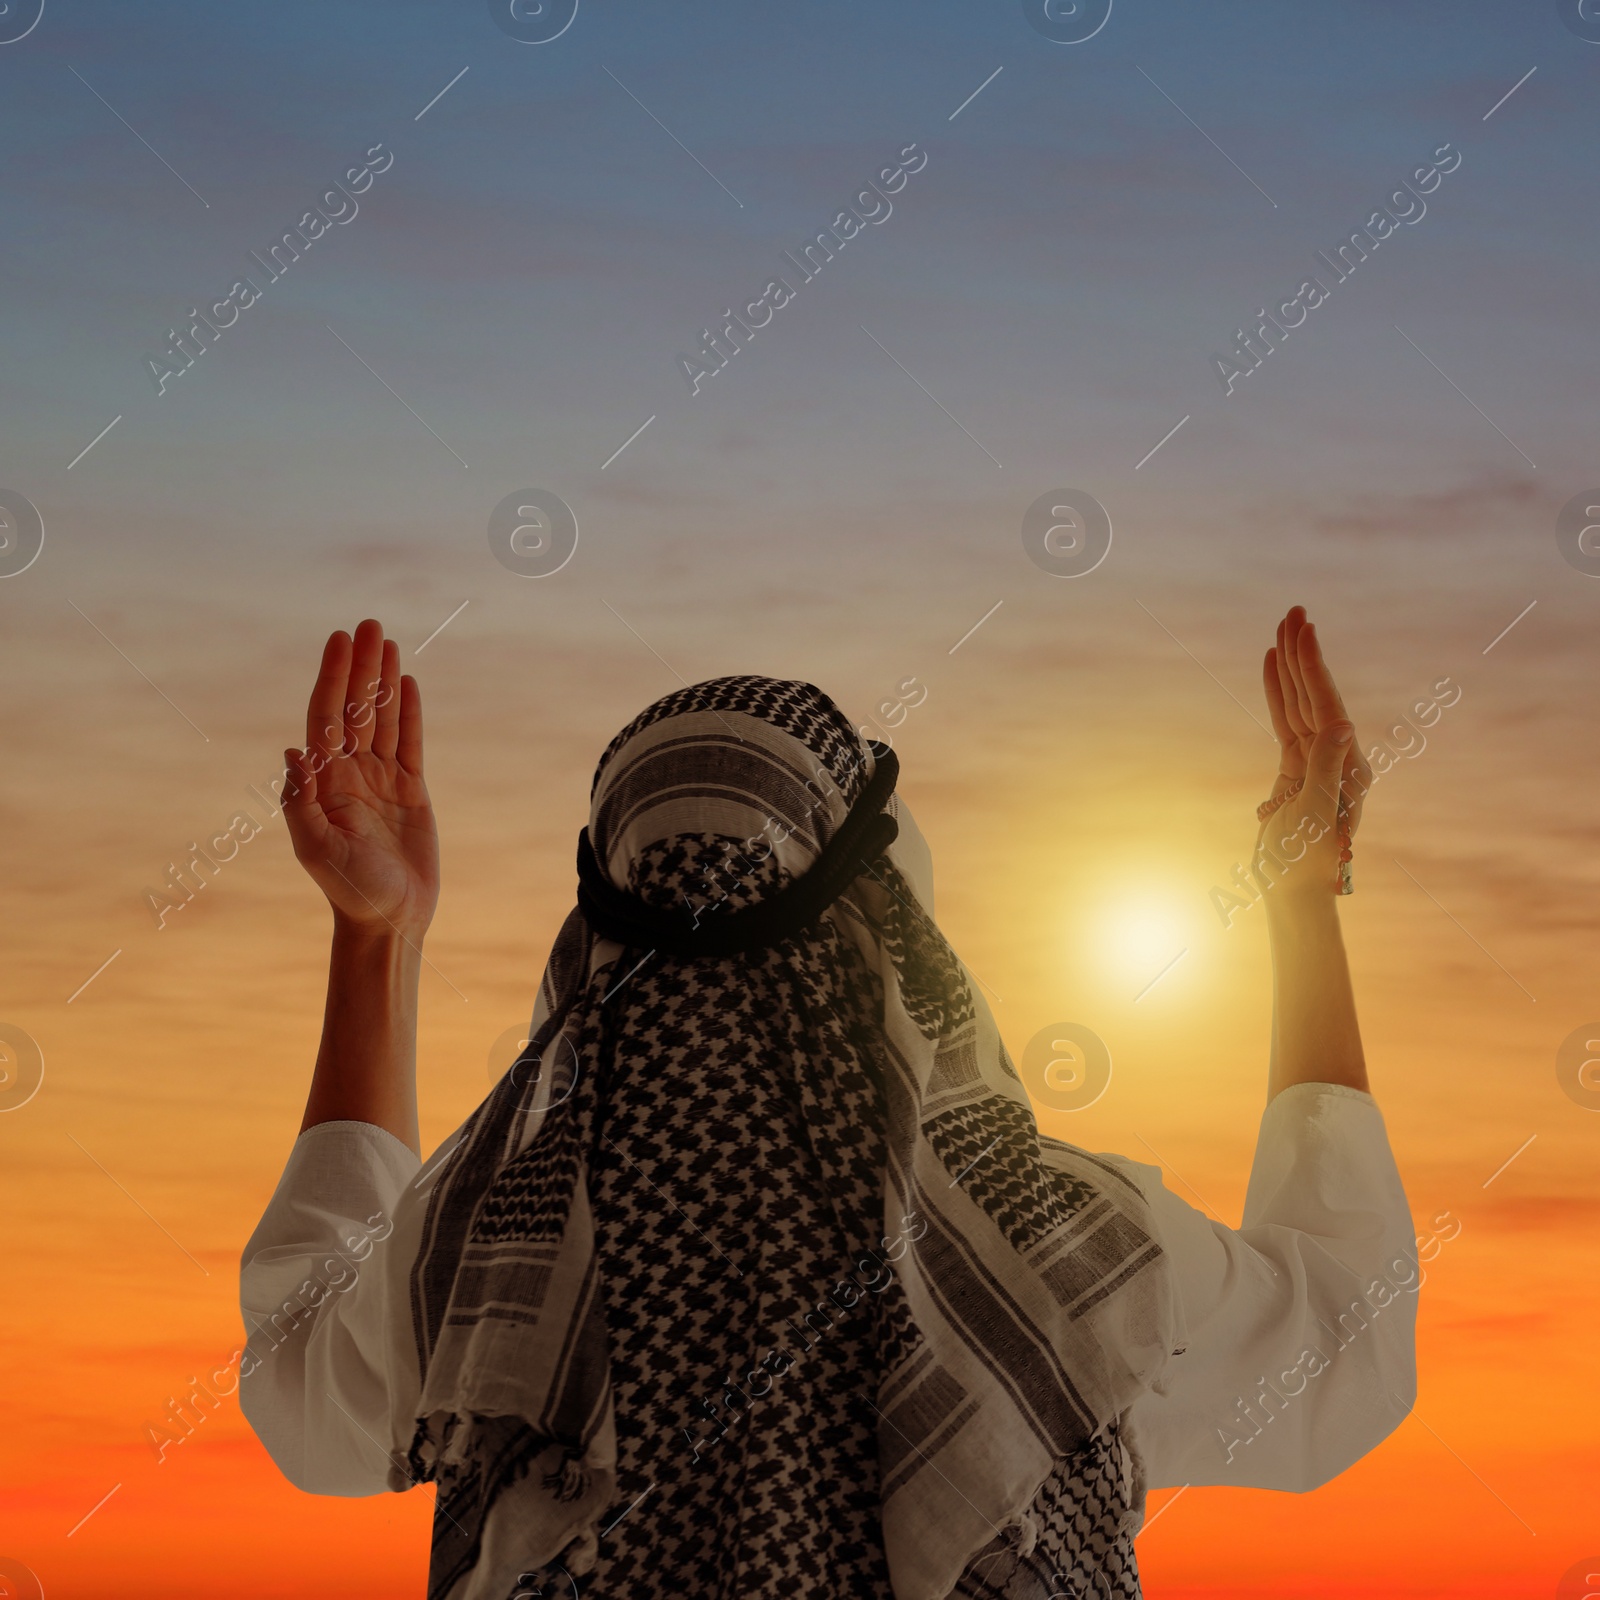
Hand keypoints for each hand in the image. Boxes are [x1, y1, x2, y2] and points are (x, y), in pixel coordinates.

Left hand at [282, 619, 439, 938]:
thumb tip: (293, 751)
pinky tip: (409, 683)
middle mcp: (350, 773)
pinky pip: (411, 743)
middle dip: (361, 666)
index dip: (333, 678)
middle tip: (369, 624)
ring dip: (385, 680)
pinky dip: (411, 714)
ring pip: (384, 719)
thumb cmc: (348, 890)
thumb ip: (300, 802)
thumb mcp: (316, 849)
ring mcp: (381, 780)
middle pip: (356, 708)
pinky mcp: (410, 791)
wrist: (388, 919)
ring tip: (388, 642)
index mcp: (324, 782)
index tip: (340, 641)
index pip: (327, 717)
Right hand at [1255, 606, 1370, 902]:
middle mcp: (1338, 755)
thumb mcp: (1315, 814)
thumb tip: (1343, 725)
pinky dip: (1278, 690)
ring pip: (1300, 700)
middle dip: (1304, 651)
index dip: (1313, 664)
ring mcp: (1317, 759)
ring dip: (1291, 663)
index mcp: (1347, 764)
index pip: (1326, 702)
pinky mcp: (1296, 768)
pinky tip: (1273, 666)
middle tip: (1294, 610)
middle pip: (1315, 692)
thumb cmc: (1304, 862)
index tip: (1304, 628)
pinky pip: (1286, 718)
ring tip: (1283, 626)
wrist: (1294, 892)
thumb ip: (1327, 767)